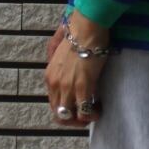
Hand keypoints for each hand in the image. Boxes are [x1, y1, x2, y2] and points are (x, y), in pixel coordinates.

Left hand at [44, 9, 111, 127]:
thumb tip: (64, 63)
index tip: (78, 105)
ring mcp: (67, 87)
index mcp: (50, 76)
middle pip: (58, 114)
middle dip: (72, 119)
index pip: (53, 103)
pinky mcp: (82, 87)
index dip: (66, 109)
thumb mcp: (61, 50)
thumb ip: (59, 61)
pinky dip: (92, 116)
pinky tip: (99, 110)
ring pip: (70, 117)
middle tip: (86, 114)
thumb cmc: (78, 34)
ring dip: (81, 119)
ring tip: (93, 113)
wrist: (87, 28)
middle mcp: (55, 84)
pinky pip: (84, 112)